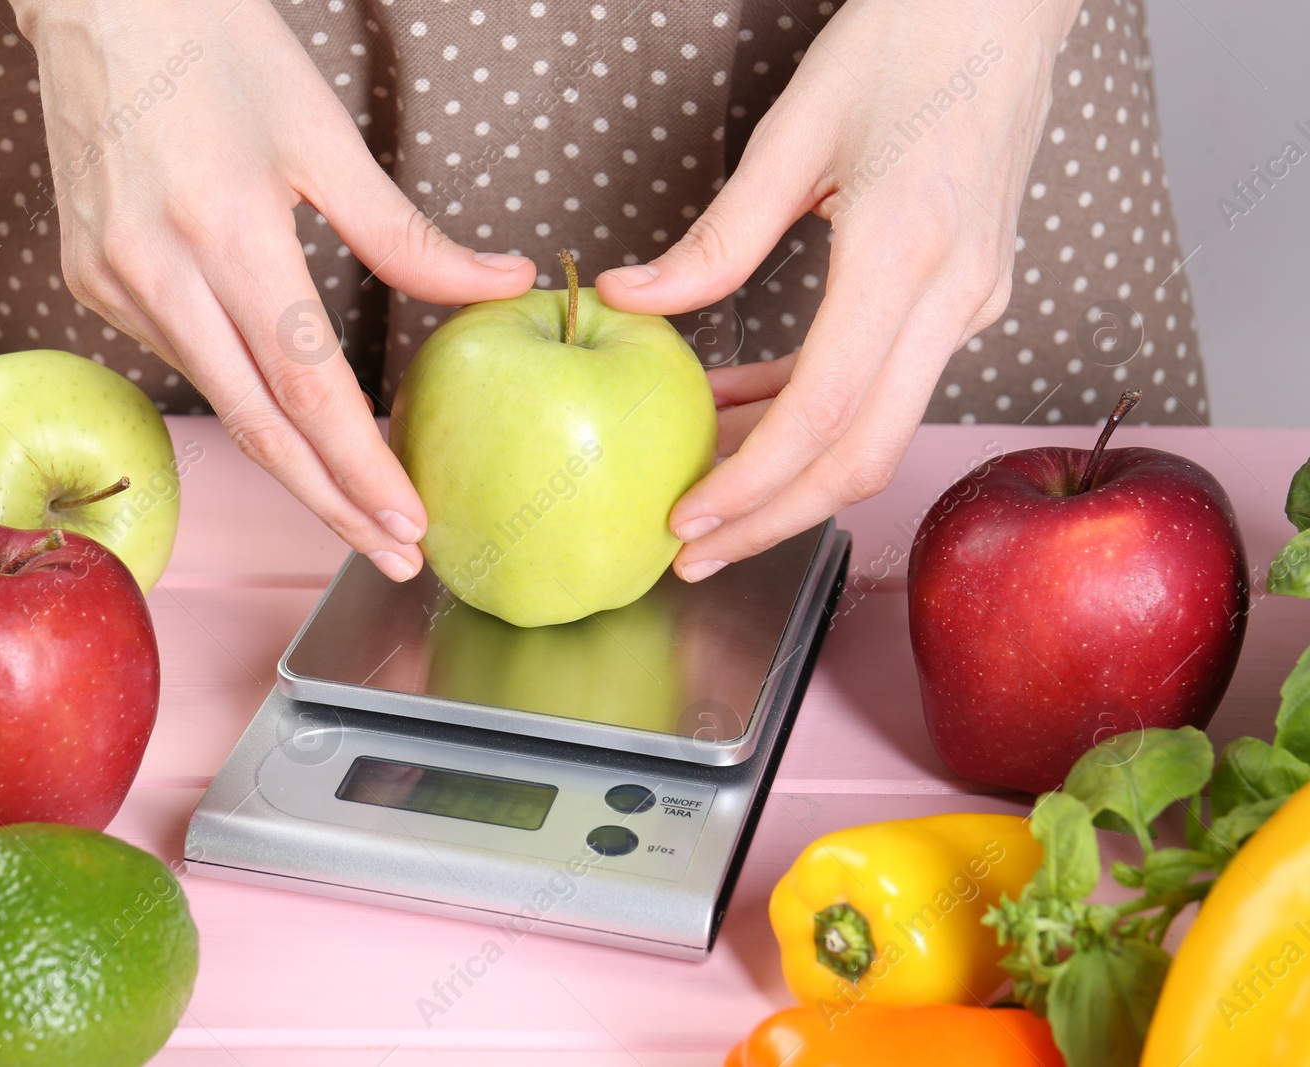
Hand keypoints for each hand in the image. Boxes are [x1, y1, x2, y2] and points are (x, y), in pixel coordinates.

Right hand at [10, 0, 535, 580]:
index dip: (361, 466)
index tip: (410, 521)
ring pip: (220, 403)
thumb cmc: (218, 48)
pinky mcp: (90, 285)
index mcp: (225, 228)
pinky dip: (241, 397)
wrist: (98, 0)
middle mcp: (157, 270)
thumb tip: (498, 285)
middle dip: (332, 503)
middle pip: (259, 425)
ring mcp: (112, 284)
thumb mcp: (323, 136)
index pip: (307, 385)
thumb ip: (407, 234)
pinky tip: (285, 415)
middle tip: (395, 555)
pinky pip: (182, 360)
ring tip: (358, 505)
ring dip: (293, 464)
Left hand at [597, 0, 1083, 580]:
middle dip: (772, 518)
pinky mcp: (969, 299)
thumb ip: (717, 236)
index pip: (825, 411)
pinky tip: (749, 409)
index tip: (686, 519)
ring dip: (788, 472)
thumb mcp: (795, 129)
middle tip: (691, 551)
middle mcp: (953, 293)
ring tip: (703, 483)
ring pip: (877, 431)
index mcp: (905, 248)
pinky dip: (815, 414)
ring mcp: (971, 303)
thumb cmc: (909, 40)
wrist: (1006, 5)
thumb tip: (635, 299)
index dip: (752, 483)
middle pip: (863, 454)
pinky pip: (887, 386)